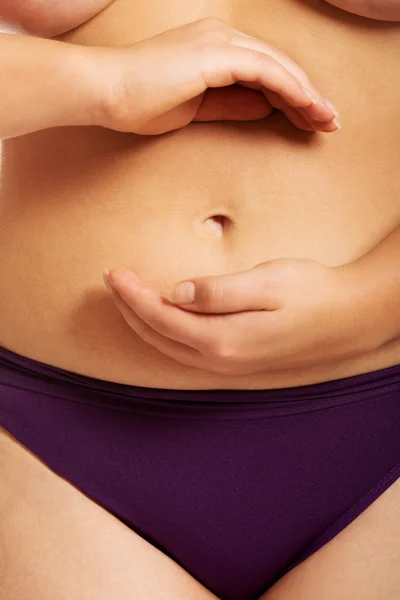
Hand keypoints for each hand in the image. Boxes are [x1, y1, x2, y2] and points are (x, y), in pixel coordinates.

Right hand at [94, 17, 339, 134]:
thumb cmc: (140, 103)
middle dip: (307, 96)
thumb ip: (232, 105)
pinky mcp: (216, 53)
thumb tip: (266, 108)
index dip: (291, 96)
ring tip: (326, 120)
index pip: (264, 72)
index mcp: (213, 49)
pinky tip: (307, 107)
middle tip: (328, 123)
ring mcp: (219, 41)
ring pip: (278, 66)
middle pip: (278, 66)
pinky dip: (290, 88)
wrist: (107, 91)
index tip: (309, 120)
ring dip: (306, 94)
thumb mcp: (197, 109)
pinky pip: (266, 70)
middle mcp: (221, 37)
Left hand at [103, 258, 369, 375]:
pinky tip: (161, 319)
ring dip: (144, 323)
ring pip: (170, 347)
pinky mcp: (236, 360)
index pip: (162, 318)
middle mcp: (220, 359)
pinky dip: (164, 333)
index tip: (114, 273)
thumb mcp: (266, 284)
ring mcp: (228, 365)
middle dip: (130, 310)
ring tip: (126, 298)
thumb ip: (218, 291)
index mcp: (223, 339)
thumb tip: (176, 292)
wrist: (347, 318)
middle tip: (112, 281)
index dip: (134, 296)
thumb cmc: (311, 293)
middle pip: (158, 337)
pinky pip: (185, 351)